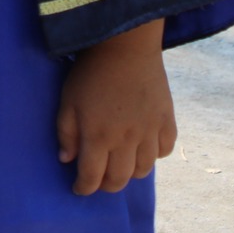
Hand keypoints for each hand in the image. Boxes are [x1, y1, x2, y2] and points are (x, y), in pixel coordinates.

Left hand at [56, 19, 175, 194]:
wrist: (125, 44)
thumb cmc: (91, 72)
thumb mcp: (68, 100)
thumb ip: (66, 133)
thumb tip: (67, 160)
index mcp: (98, 136)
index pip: (92, 178)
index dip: (84, 188)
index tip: (79, 187)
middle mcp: (126, 140)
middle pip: (119, 180)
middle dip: (106, 185)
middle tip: (99, 178)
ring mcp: (150, 131)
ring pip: (143, 170)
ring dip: (130, 172)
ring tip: (121, 163)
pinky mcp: (167, 120)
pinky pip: (165, 150)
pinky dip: (154, 154)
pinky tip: (144, 146)